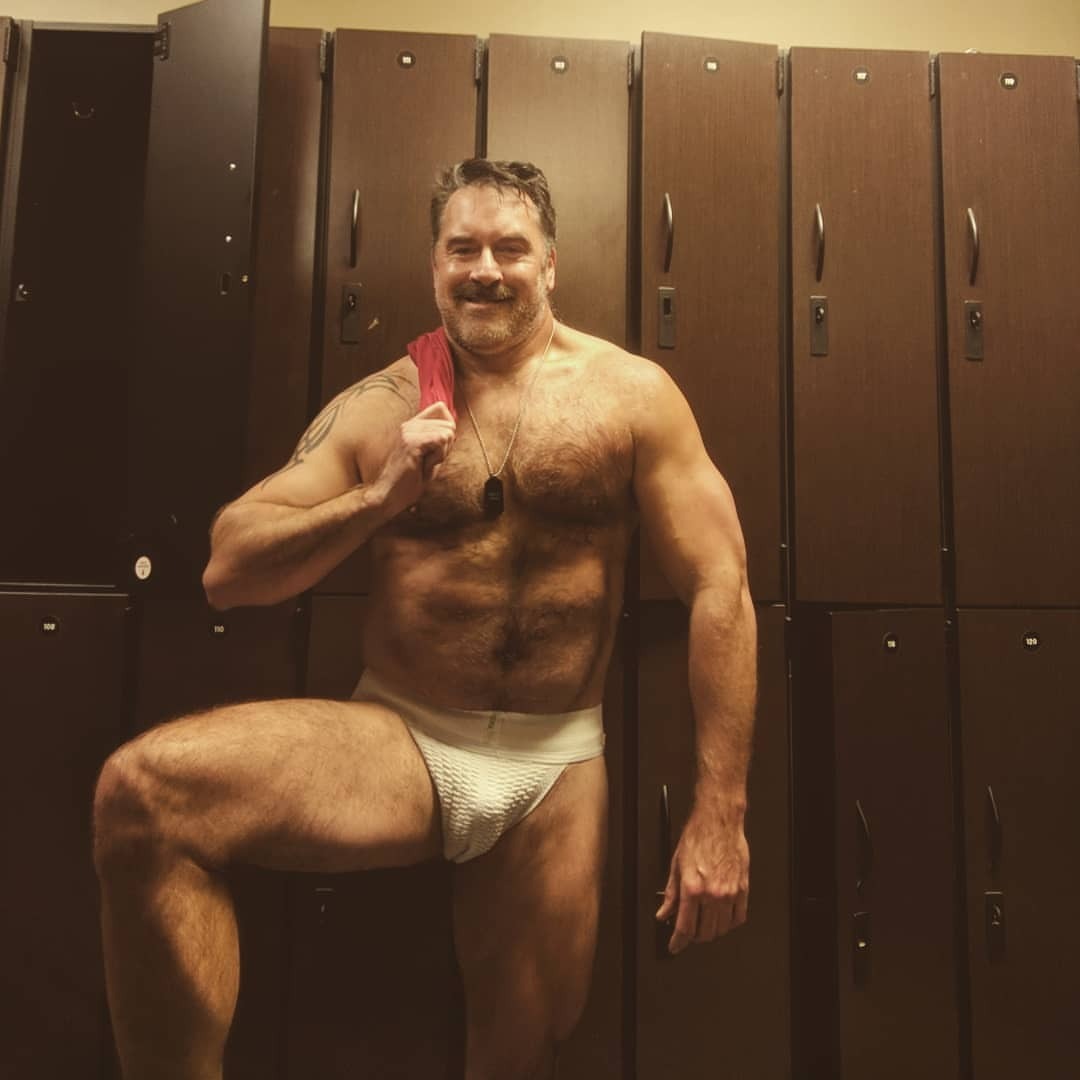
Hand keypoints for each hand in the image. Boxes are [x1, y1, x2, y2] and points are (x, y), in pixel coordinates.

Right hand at [369, 402, 455, 517]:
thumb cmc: (409, 481)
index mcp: (412, 425)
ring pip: (447, 433)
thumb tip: (453, 427)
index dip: (447, 430)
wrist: (388, 496)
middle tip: (426, 462)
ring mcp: (409, 431)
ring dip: (441, 455)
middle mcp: (409, 424)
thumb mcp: (429, 457)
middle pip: (449, 424)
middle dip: (445, 447)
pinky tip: (423, 466)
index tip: (434, 451)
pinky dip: (438, 457)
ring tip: (422, 465)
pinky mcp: (410, 442)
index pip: (441, 408)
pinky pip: (441, 441)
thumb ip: (440, 441)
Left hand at [655, 805, 749, 953]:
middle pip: (703, 933)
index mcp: (692, 888)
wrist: (718, 821)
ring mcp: (729, 893)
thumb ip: (671, 894)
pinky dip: (729, 923)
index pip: (684, 927)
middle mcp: (711, 894)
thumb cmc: (698, 837)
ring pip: (721, 929)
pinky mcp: (743, 889)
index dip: (677, 942)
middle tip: (688, 932)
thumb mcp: (676, 865)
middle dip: (693, 937)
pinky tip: (722, 918)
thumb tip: (664, 913)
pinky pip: (739, 917)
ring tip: (703, 924)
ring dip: (711, 932)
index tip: (674, 947)